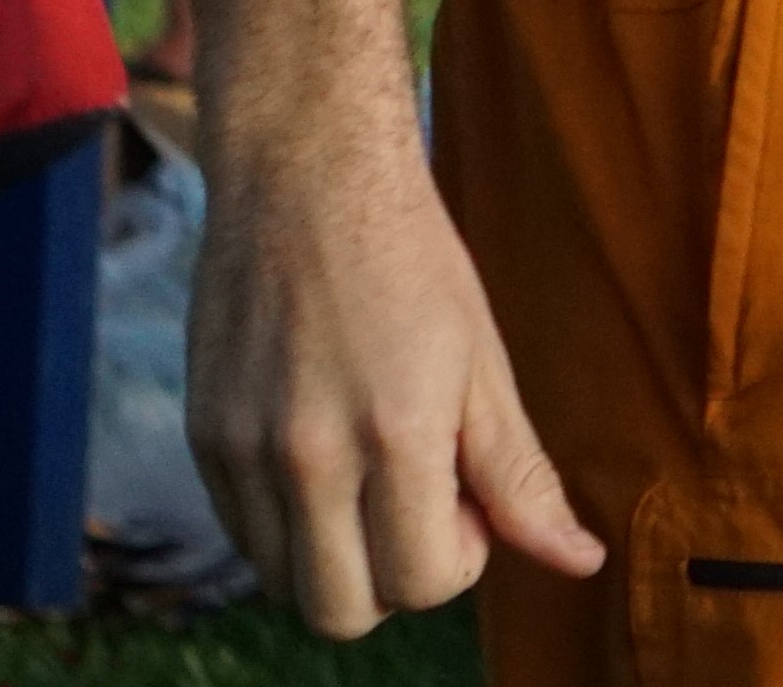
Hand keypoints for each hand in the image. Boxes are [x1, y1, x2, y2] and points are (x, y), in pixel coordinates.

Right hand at [188, 121, 602, 631]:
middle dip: (393, 578)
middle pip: (342, 611)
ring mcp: (243, 451)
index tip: (463, 496)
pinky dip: (288, 524)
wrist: (308, 172)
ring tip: (370, 468)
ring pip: (285, 584)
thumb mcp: (483, 360)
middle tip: (418, 498)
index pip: (420, 584)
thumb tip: (580, 560)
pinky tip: (322, 451)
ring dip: (337, 555)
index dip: (456, 558)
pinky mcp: (203, 438)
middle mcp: (308, 455)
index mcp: (394, 433)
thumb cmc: (411, 258)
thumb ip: (520, 476)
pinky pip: (243, 536)